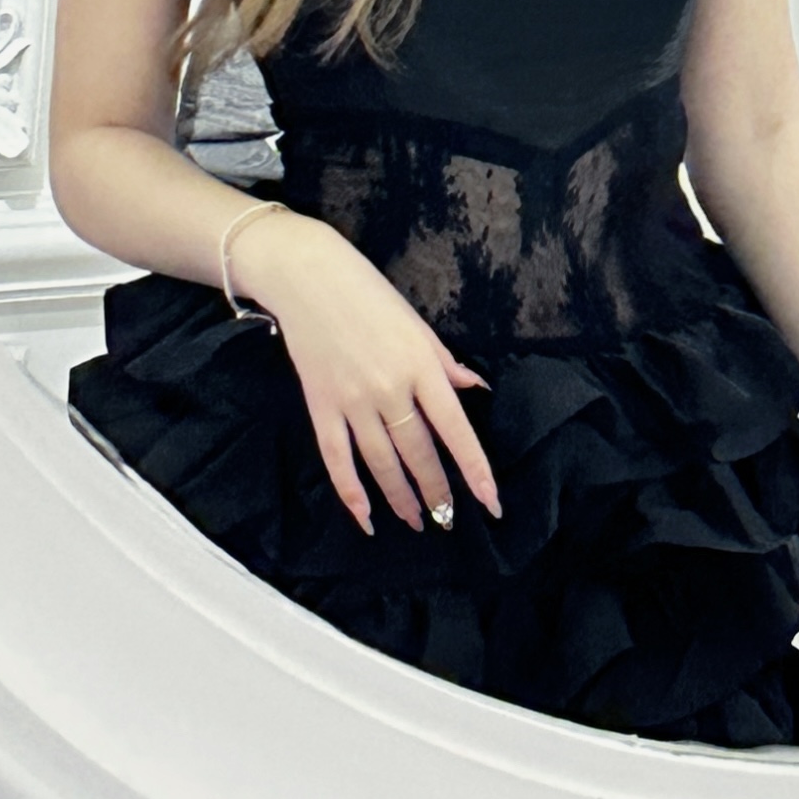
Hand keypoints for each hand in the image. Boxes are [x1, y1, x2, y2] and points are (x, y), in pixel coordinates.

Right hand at [236, 211, 499, 538]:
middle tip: (449, 520)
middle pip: (419, 454)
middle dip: (437, 493)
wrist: (307, 276)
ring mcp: (352, 401)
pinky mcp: (321, 406)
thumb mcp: (417, 323)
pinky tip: (365, 518)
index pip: (455, 429)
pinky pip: (337, 459)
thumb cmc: (368, 293)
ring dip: (401, 498)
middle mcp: (390, 389)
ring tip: (417, 522)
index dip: (475, 470)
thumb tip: (473, 390)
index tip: (491, 503)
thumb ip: (444, 363)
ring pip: (382, 463)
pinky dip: (351, 492)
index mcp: (421, 366)